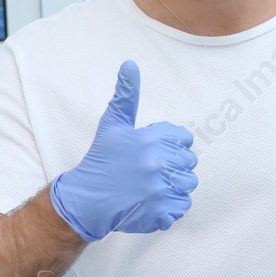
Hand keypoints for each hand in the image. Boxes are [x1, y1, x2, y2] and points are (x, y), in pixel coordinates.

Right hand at [49, 61, 198, 241]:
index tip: (152, 153)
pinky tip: (150, 202)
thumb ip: (127, 95)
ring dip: (173, 187)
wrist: (85, 200)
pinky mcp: (162, 212)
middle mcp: (158, 164)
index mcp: (151, 140)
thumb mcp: (113, 125)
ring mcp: (161, 190)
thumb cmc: (102, 160)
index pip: (185, 139)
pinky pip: (183, 206)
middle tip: (147, 172)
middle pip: (189, 163)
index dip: (171, 146)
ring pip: (188, 184)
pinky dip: (170, 207)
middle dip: (172, 166)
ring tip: (149, 187)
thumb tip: (130, 64)